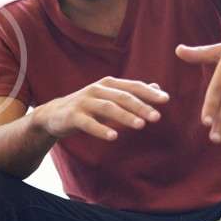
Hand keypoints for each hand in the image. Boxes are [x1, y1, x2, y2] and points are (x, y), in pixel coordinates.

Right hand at [31, 77, 169, 140]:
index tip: (166, 100)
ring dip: (125, 116)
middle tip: (157, 117)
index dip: (148, 93)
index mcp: (108, 84)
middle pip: (122, 97)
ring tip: (140, 125)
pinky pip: (88, 123)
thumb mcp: (109, 97)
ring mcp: (84, 102)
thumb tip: (157, 88)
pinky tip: (113, 137)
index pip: (132, 86)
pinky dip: (101, 129)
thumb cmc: (87, 107)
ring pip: (107, 108)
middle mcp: (96, 89)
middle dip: (140, 106)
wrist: (54, 115)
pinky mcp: (73, 116)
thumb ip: (131, 93)